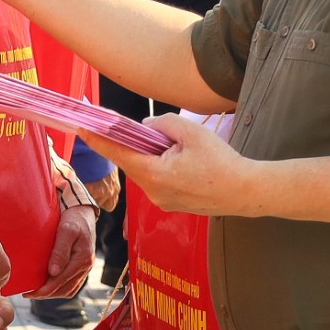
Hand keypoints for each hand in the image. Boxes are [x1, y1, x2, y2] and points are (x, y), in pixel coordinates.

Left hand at [36, 204, 97, 299]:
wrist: (83, 211)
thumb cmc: (73, 218)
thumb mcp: (66, 230)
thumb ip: (60, 251)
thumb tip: (53, 272)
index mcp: (83, 259)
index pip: (61, 281)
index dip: (45, 289)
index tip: (29, 293)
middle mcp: (86, 266)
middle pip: (65, 289)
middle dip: (46, 294)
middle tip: (29, 294)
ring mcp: (85, 267)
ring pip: (68, 289)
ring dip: (53, 293)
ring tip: (36, 292)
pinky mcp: (82, 266)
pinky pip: (71, 284)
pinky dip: (59, 288)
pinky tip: (48, 285)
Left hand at [81, 112, 262, 217]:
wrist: (246, 191)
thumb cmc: (222, 161)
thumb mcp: (191, 132)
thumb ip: (162, 125)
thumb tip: (144, 129)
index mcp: (155, 174)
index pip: (119, 153)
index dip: (99, 140)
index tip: (83, 129)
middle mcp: (153, 192)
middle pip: (133, 162)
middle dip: (133, 145)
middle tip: (140, 130)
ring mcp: (162, 201)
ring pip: (146, 172)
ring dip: (150, 156)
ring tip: (173, 146)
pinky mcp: (173, 204)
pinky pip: (158, 181)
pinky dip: (160, 168)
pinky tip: (179, 160)